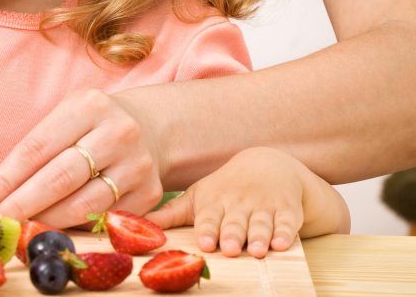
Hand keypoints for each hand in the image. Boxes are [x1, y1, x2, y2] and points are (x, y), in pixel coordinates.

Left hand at [0, 88, 163, 227]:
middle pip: (60, 177)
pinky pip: (104, 219)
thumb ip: (36, 150)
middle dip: (23, 204)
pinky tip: (55, 230)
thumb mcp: (65, 118)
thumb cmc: (90, 125)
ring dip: (46, 221)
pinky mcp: (149, 193)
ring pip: (83, 204)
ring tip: (20, 229)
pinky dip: (75, 228)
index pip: (37, 147)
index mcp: (88, 106)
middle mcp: (116, 132)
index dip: (6, 178)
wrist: (148, 129)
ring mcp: (137, 164)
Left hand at [145, 147, 349, 256]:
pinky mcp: (287, 211)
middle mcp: (238, 203)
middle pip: (234, 222)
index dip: (207, 229)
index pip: (208, 217)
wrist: (268, 165)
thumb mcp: (198, 198)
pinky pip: (288, 223)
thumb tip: (128, 221)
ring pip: (260, 224)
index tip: (204, 243)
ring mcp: (264, 207)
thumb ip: (170, 214)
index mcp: (214, 201)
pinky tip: (282, 244)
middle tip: (228, 248)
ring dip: (258, 236)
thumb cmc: (225, 189)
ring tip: (256, 250)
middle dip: (231, 234)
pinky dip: (285, 233)